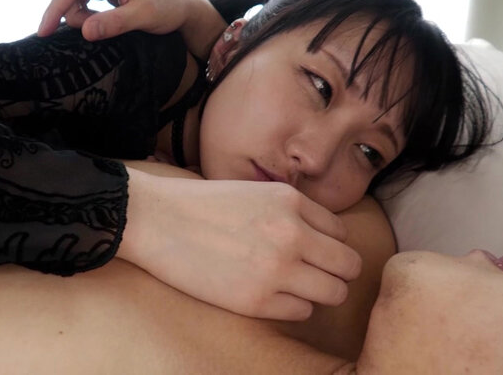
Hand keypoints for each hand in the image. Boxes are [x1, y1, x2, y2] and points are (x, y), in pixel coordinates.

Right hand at [38, 0, 225, 57]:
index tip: (43, 32)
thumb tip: (85, 31)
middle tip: (93, 32)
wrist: (181, 5)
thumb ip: (114, 23)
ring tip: (104, 25)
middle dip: (70, 15)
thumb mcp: (143, 17)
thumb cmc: (167, 8)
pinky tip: (101, 20)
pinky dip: (84, 13)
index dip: (54, 10)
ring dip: (79, 15)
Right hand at [120, 167, 361, 320]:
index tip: (311, 252)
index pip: (341, 233)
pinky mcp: (256, 300)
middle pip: (348, 265)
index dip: (327, 245)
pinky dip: (290, 307)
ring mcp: (276, 269)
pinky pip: (301, 312)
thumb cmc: (198, 204)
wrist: (154, 220)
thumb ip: (290, 210)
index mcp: (291, 202)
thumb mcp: (253, 191)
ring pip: (333, 293)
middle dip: (335, 272)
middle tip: (312, 275)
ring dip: (317, 292)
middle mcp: (292, 234)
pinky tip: (268, 295)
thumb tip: (320, 237)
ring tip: (292, 287)